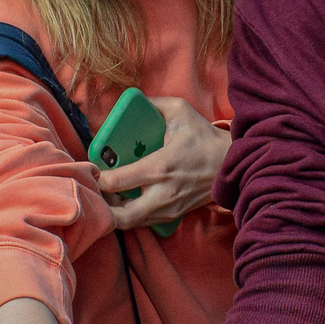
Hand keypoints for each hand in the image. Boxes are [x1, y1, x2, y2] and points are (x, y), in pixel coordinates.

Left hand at [92, 98, 227, 231]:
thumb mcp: (181, 111)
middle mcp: (161, 194)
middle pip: (121, 216)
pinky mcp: (172, 216)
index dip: (98, 178)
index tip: (92, 169)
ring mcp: (167, 209)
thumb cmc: (204, 139)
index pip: (116, 182)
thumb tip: (133, 100)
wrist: (232, 165)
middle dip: (102, 206)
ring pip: (130, 223)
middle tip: (96, 190)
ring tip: (108, 195)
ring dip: (115, 212)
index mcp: (159, 167)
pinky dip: (130, 215)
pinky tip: (126, 200)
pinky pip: (143, 222)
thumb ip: (154, 104)